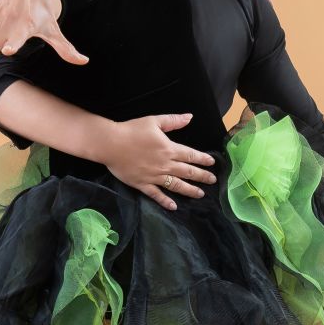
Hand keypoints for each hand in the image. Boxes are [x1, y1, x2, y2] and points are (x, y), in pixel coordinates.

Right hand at [99, 114, 216, 209]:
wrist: (111, 144)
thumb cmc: (132, 130)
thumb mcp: (154, 121)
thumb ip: (173, 121)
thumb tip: (190, 117)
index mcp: (169, 149)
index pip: (191, 155)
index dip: (203, 159)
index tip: (212, 163)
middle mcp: (165, 165)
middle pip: (188, 172)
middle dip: (202, 177)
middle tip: (212, 180)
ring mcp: (154, 176)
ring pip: (176, 185)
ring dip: (190, 190)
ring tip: (200, 194)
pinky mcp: (142, 184)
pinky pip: (156, 195)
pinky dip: (165, 201)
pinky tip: (174, 207)